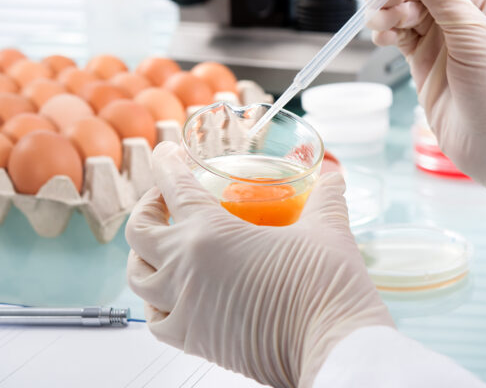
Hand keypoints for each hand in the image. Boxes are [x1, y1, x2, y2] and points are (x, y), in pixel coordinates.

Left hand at [125, 142, 392, 387]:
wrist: (332, 345)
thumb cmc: (327, 287)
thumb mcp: (327, 229)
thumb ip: (325, 197)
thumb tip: (334, 177)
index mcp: (212, 234)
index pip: (175, 187)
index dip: (166, 164)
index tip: (166, 153)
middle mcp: (186, 269)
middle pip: (139, 232)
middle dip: (148, 208)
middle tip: (166, 200)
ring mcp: (185, 308)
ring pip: (138, 277)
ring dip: (144, 254)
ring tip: (163, 246)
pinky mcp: (194, 341)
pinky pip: (156, 319)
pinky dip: (157, 300)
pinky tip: (174, 294)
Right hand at [366, 0, 485, 225]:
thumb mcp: (473, 35)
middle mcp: (461, 14)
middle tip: (382, 4)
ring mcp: (440, 37)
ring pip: (402, 7)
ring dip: (386, 11)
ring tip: (385, 27)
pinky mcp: (423, 59)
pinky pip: (397, 33)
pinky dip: (385, 31)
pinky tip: (385, 39)